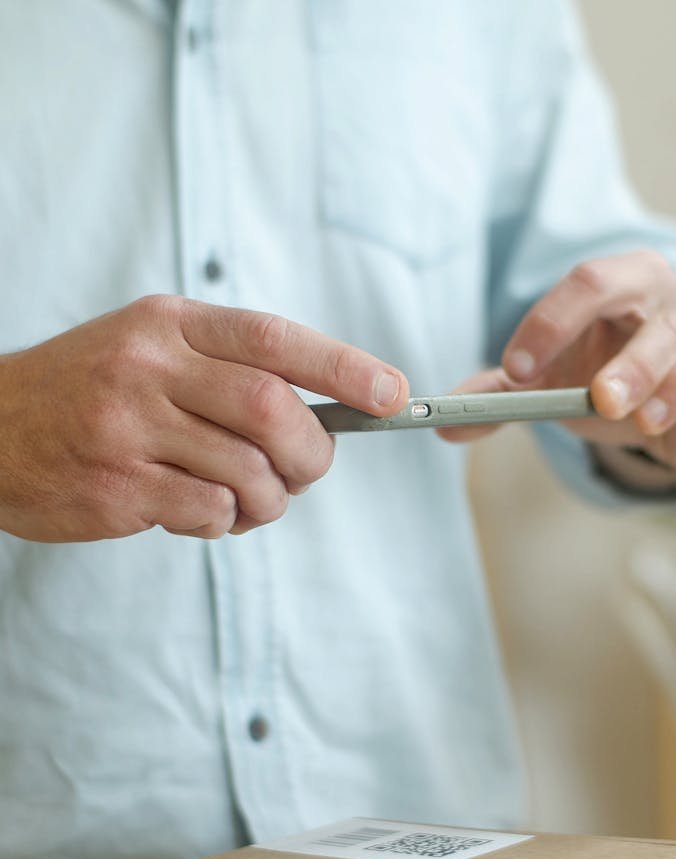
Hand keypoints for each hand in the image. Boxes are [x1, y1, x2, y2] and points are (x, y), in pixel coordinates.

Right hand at [0, 295, 406, 541]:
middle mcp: (148, 366)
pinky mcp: (116, 486)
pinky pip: (208, 512)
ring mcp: (128, 426)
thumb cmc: (88, 393)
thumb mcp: (149, 349)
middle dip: (312, 451)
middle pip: (271, 408)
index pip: (274, 337)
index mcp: (167, 323)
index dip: (343, 367)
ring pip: (246, 469)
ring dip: (270, 499)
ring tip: (252, 501)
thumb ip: (227, 368)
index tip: (391, 395)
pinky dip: (226, 522)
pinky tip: (202, 514)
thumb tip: (330, 412)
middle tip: (308, 470)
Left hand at [440, 250, 675, 477]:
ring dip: (669, 386)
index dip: (550, 322)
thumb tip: (443, 422)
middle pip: (651, 312)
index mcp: (623, 283)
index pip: (586, 284)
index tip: (518, 369)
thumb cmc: (610, 383)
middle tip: (598, 400)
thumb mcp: (553, 386)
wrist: (674, 416)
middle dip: (626, 358)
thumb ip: (501, 396)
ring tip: (641, 421)